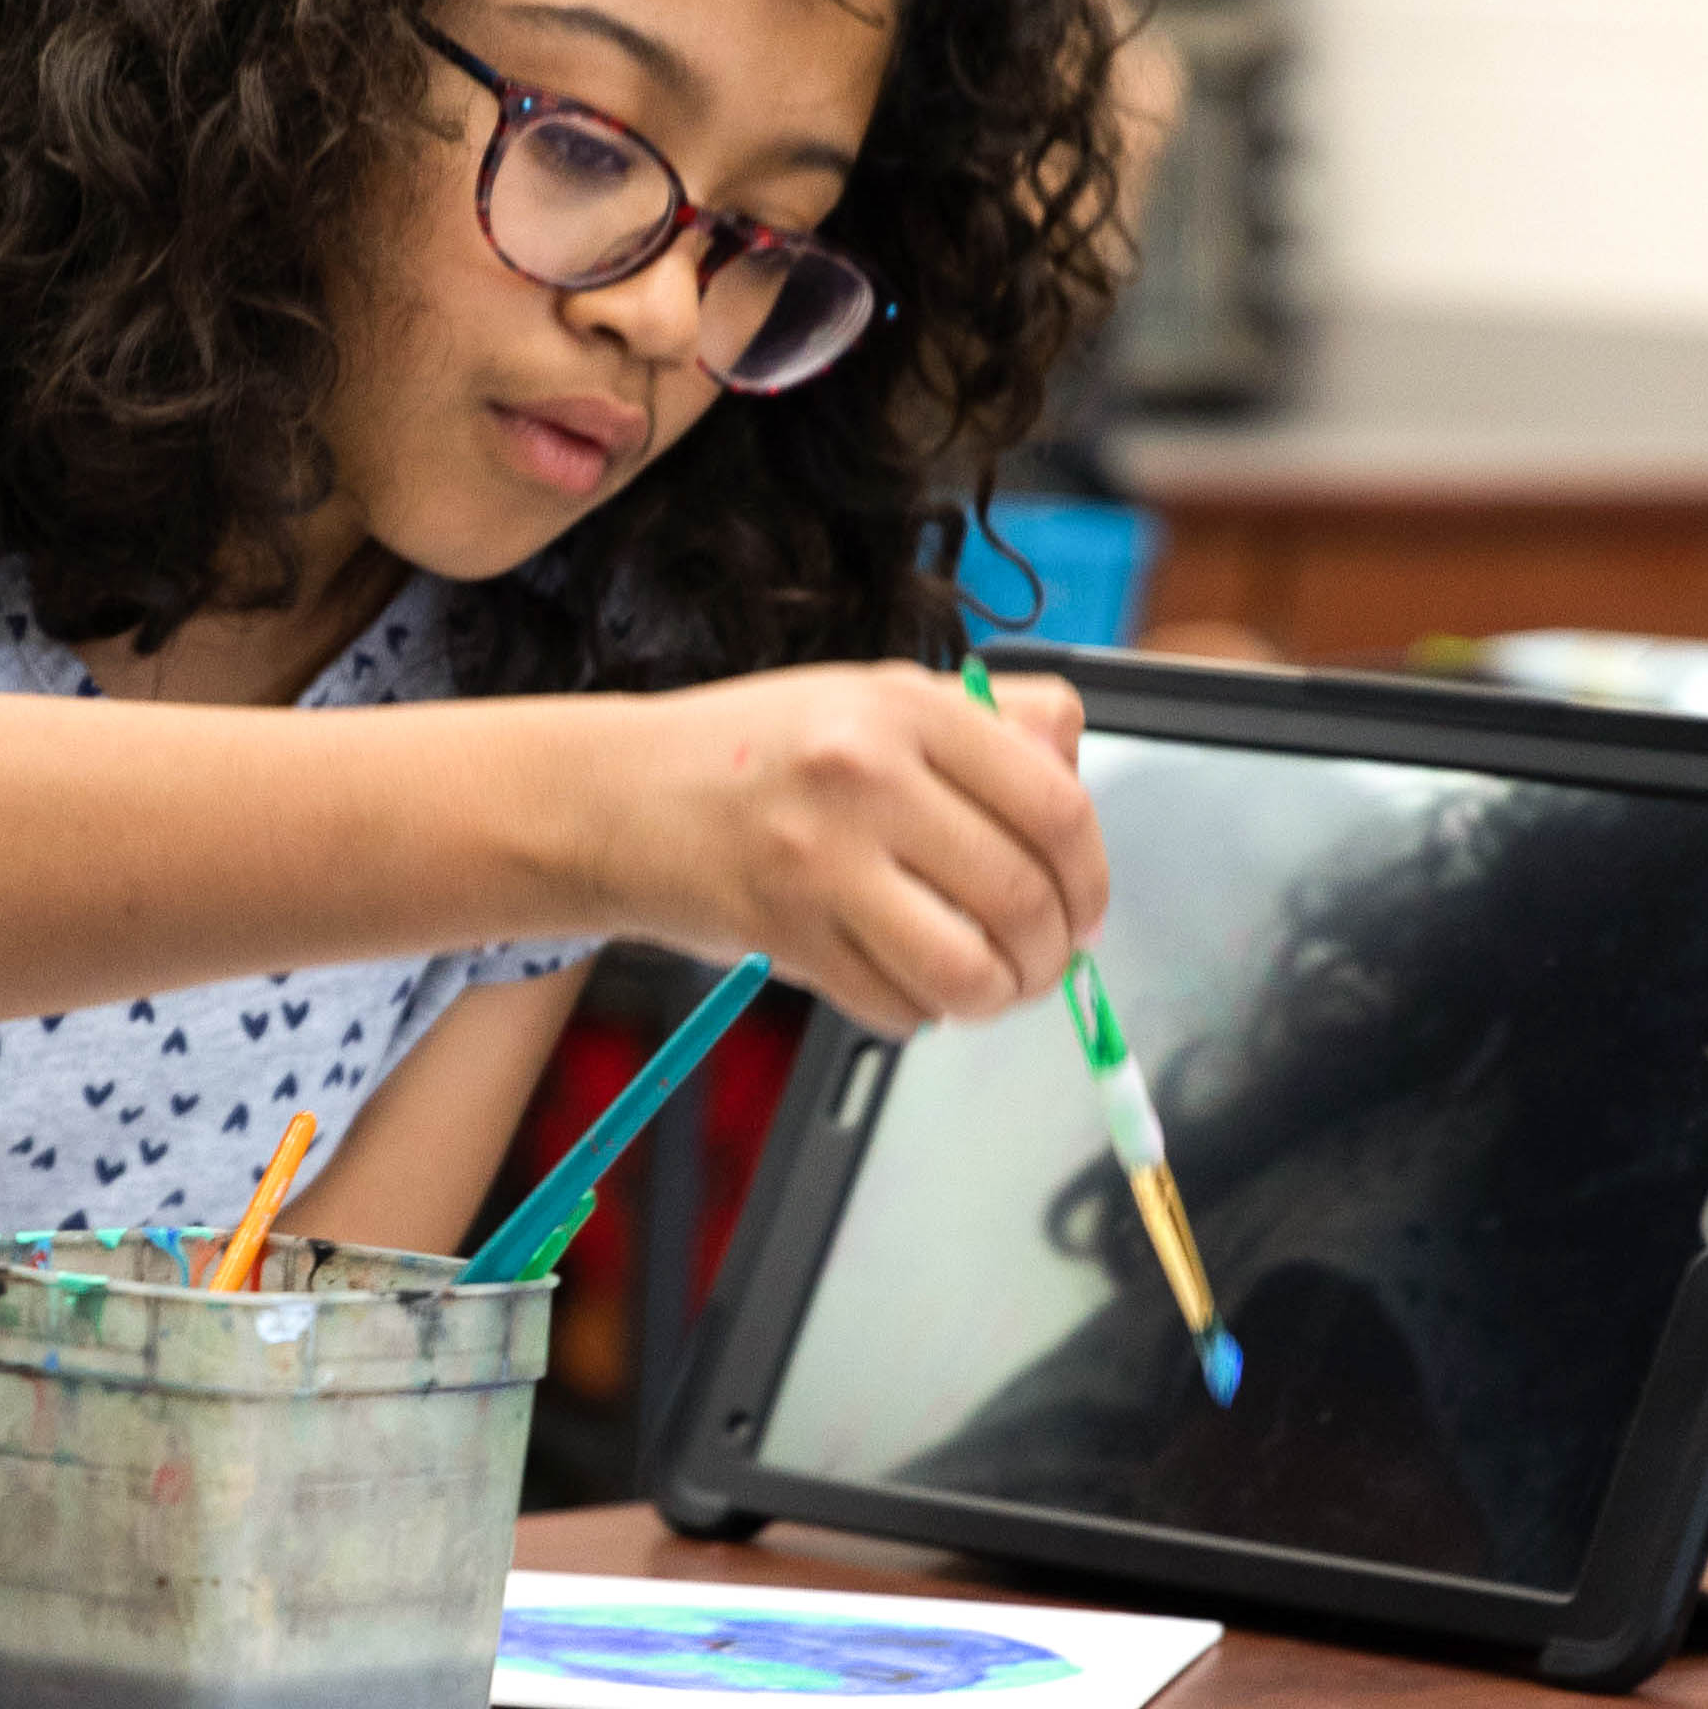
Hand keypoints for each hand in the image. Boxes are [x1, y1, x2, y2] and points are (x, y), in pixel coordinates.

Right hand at [601, 660, 1107, 1035]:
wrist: (616, 796)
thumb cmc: (758, 751)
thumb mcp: (875, 697)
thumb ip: (990, 724)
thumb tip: (1077, 779)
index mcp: (906, 707)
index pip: (1055, 807)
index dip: (1092, 876)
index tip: (1083, 906)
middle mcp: (864, 775)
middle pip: (1022, 897)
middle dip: (1054, 954)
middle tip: (1045, 963)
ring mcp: (818, 858)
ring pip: (968, 969)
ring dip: (998, 997)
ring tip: (987, 985)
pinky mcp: (782, 933)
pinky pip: (896, 1006)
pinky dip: (918, 1011)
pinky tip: (900, 979)